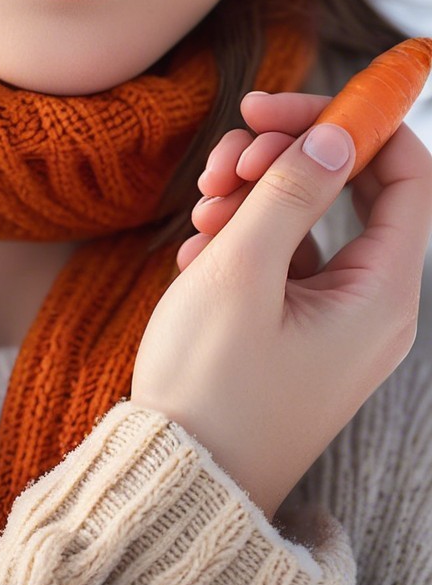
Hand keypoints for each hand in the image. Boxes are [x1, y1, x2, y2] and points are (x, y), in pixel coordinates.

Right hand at [130, 103, 431, 519]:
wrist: (177, 480)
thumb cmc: (211, 385)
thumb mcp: (242, 272)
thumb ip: (290, 192)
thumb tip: (337, 133)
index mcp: (383, 294)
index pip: (406, 172)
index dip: (351, 122)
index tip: (279, 104)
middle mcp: (373, 304)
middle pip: (352, 186)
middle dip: (287, 155)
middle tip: (227, 152)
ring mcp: (335, 319)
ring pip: (309, 216)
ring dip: (253, 194)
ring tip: (198, 210)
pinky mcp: (298, 330)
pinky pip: (284, 256)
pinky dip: (242, 237)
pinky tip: (194, 252)